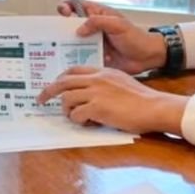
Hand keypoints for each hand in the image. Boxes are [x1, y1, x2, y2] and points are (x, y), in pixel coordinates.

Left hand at [36, 66, 187, 135]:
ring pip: (67, 99)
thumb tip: (92, 94)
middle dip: (48, 91)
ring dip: (67, 110)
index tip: (55, 86)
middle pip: (63, 82)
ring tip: (77, 118)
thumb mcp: (122, 82)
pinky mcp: (97, 108)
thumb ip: (105, 83)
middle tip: (40, 99)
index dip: (61, 78)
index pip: (74, 70)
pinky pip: (76, 114)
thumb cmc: (142, 99)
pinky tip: (88, 124)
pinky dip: (78, 121)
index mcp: (102, 72)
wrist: (154, 107)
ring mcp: (96, 93)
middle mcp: (96, 79)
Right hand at [57, 0, 167, 74]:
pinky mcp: (94, 56)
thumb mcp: (118, 25)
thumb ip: (98, 22)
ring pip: (73, 42)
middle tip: (57, 35)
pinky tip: (70, 63)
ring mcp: (92, 42)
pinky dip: (75, 59)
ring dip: (67, 46)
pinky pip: (80, 57)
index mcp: (97, 14)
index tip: (63, 12)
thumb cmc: (136, 37)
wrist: (147, 58)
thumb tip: (80, 29)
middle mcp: (92, 27)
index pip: (76, 4)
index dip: (66, 5)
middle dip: (61, 29)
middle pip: (70, 24)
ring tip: (59, 50)